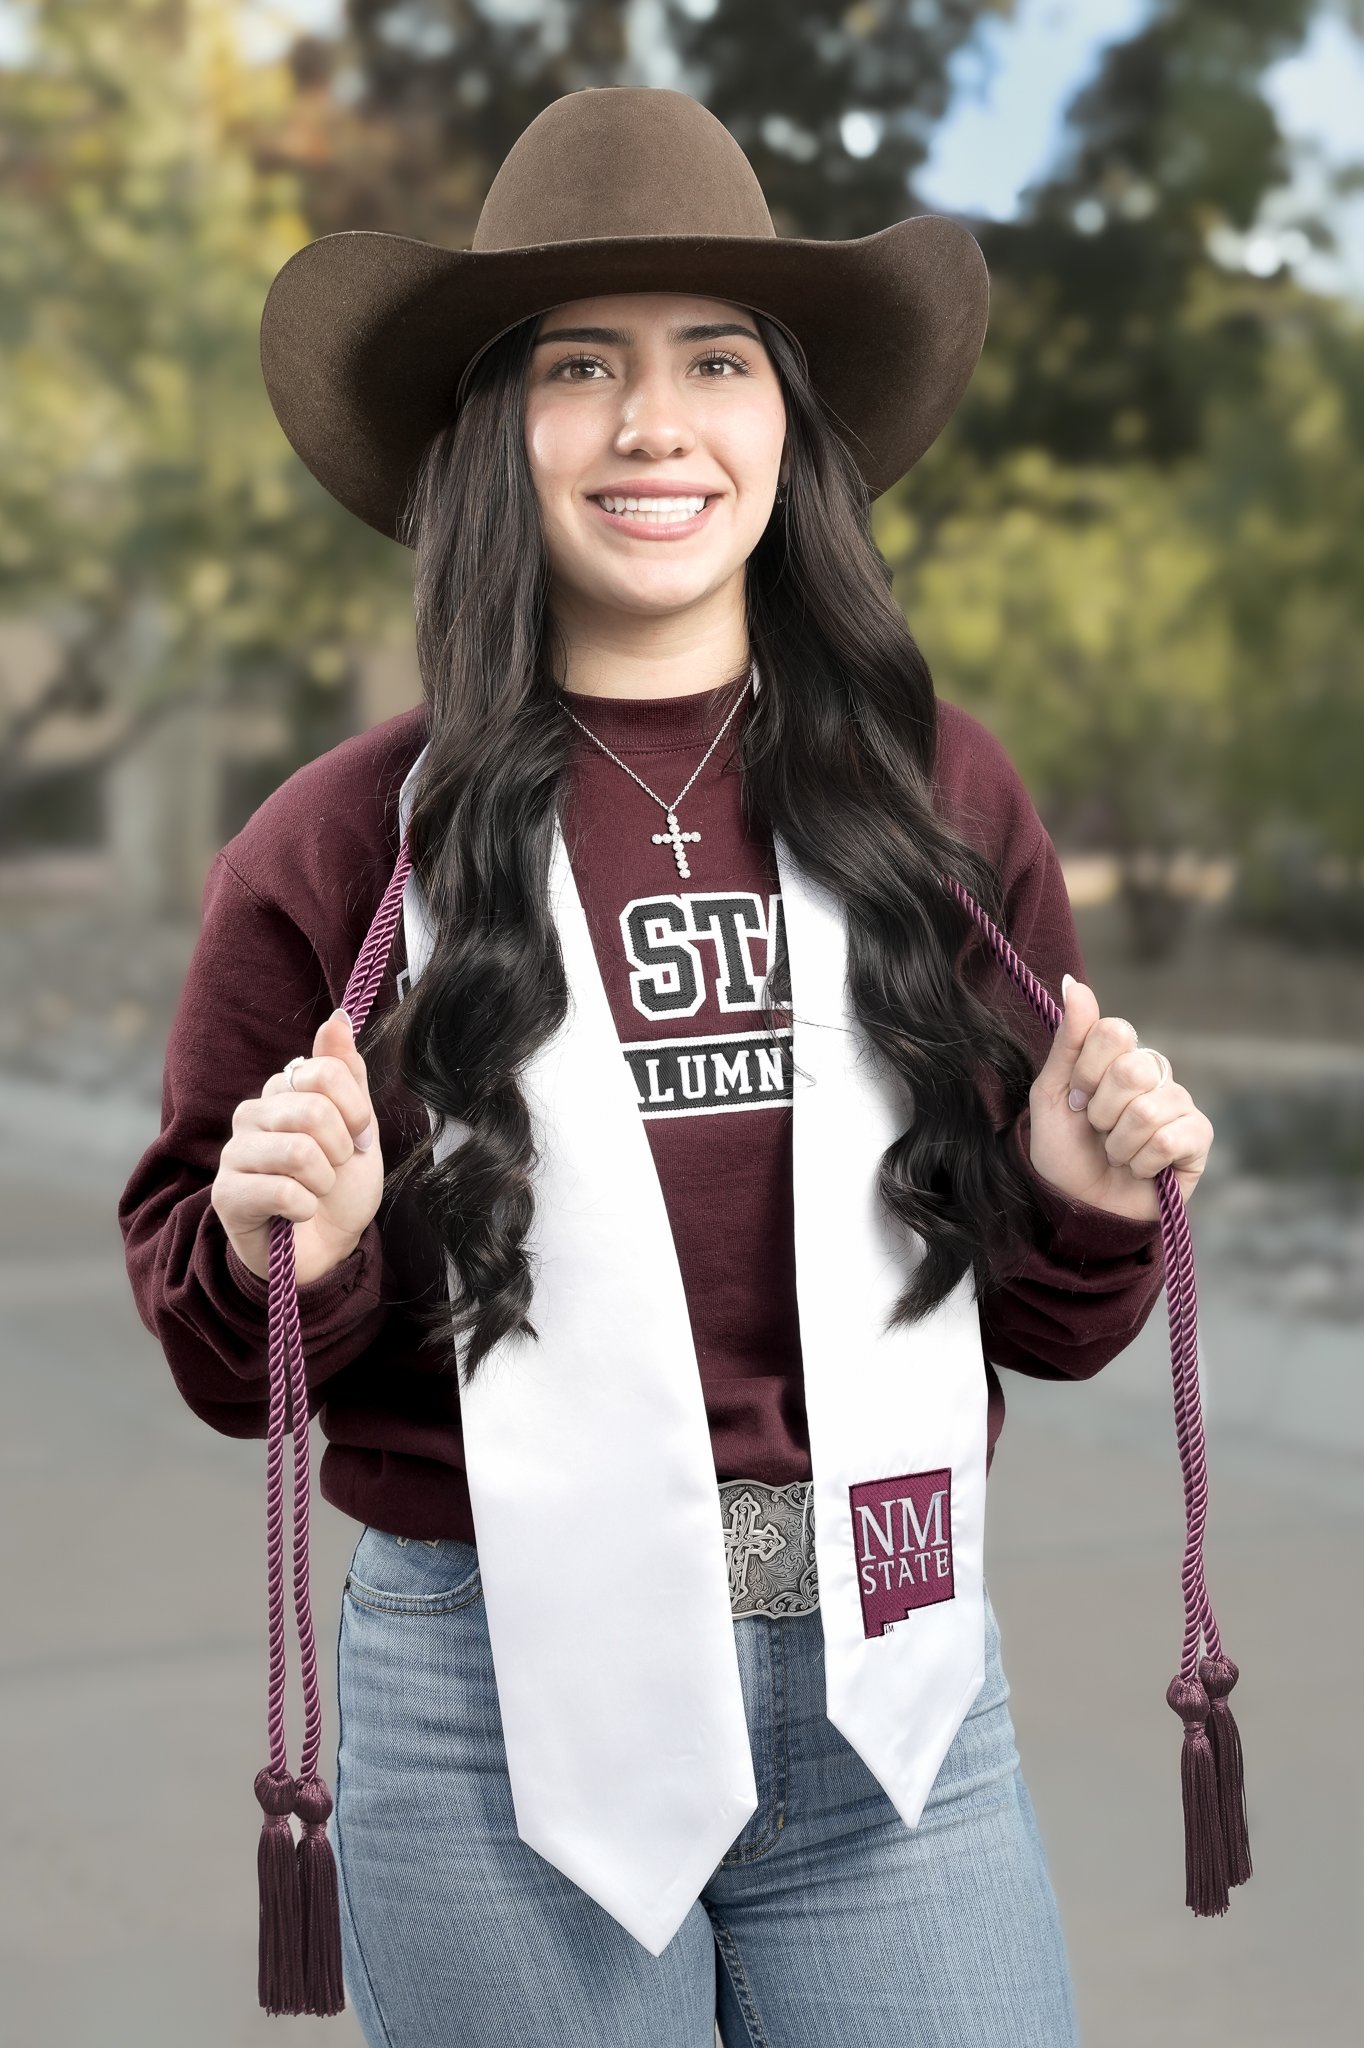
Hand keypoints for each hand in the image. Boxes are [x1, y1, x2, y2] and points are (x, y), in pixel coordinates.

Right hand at [211, 1006, 384, 1285]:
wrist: (326, 1248)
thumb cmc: (339, 1188)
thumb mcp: (358, 1128)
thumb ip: (347, 1073)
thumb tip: (337, 1018)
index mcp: (282, 1090)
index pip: (325, 1071)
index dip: (355, 1111)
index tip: (358, 1138)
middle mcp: (252, 1113)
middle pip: (312, 1109)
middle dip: (341, 1149)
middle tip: (335, 1169)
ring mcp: (234, 1152)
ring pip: (298, 1150)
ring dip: (324, 1181)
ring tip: (315, 1192)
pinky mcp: (227, 1194)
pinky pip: (284, 1190)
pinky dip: (306, 1207)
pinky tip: (298, 1213)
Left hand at [1024, 975, 1212, 1222]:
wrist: (1076, 1207)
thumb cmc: (1063, 1151)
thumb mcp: (1052, 1093)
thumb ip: (1067, 1039)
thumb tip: (1073, 982)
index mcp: (1119, 1056)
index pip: (1115, 1031)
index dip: (1087, 1070)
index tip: (1075, 1098)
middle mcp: (1155, 1073)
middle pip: (1134, 1068)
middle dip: (1102, 1111)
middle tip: (1097, 1129)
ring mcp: (1180, 1104)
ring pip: (1148, 1110)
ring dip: (1118, 1144)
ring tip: (1116, 1154)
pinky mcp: (1198, 1140)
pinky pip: (1170, 1139)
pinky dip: (1142, 1162)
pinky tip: (1141, 1170)